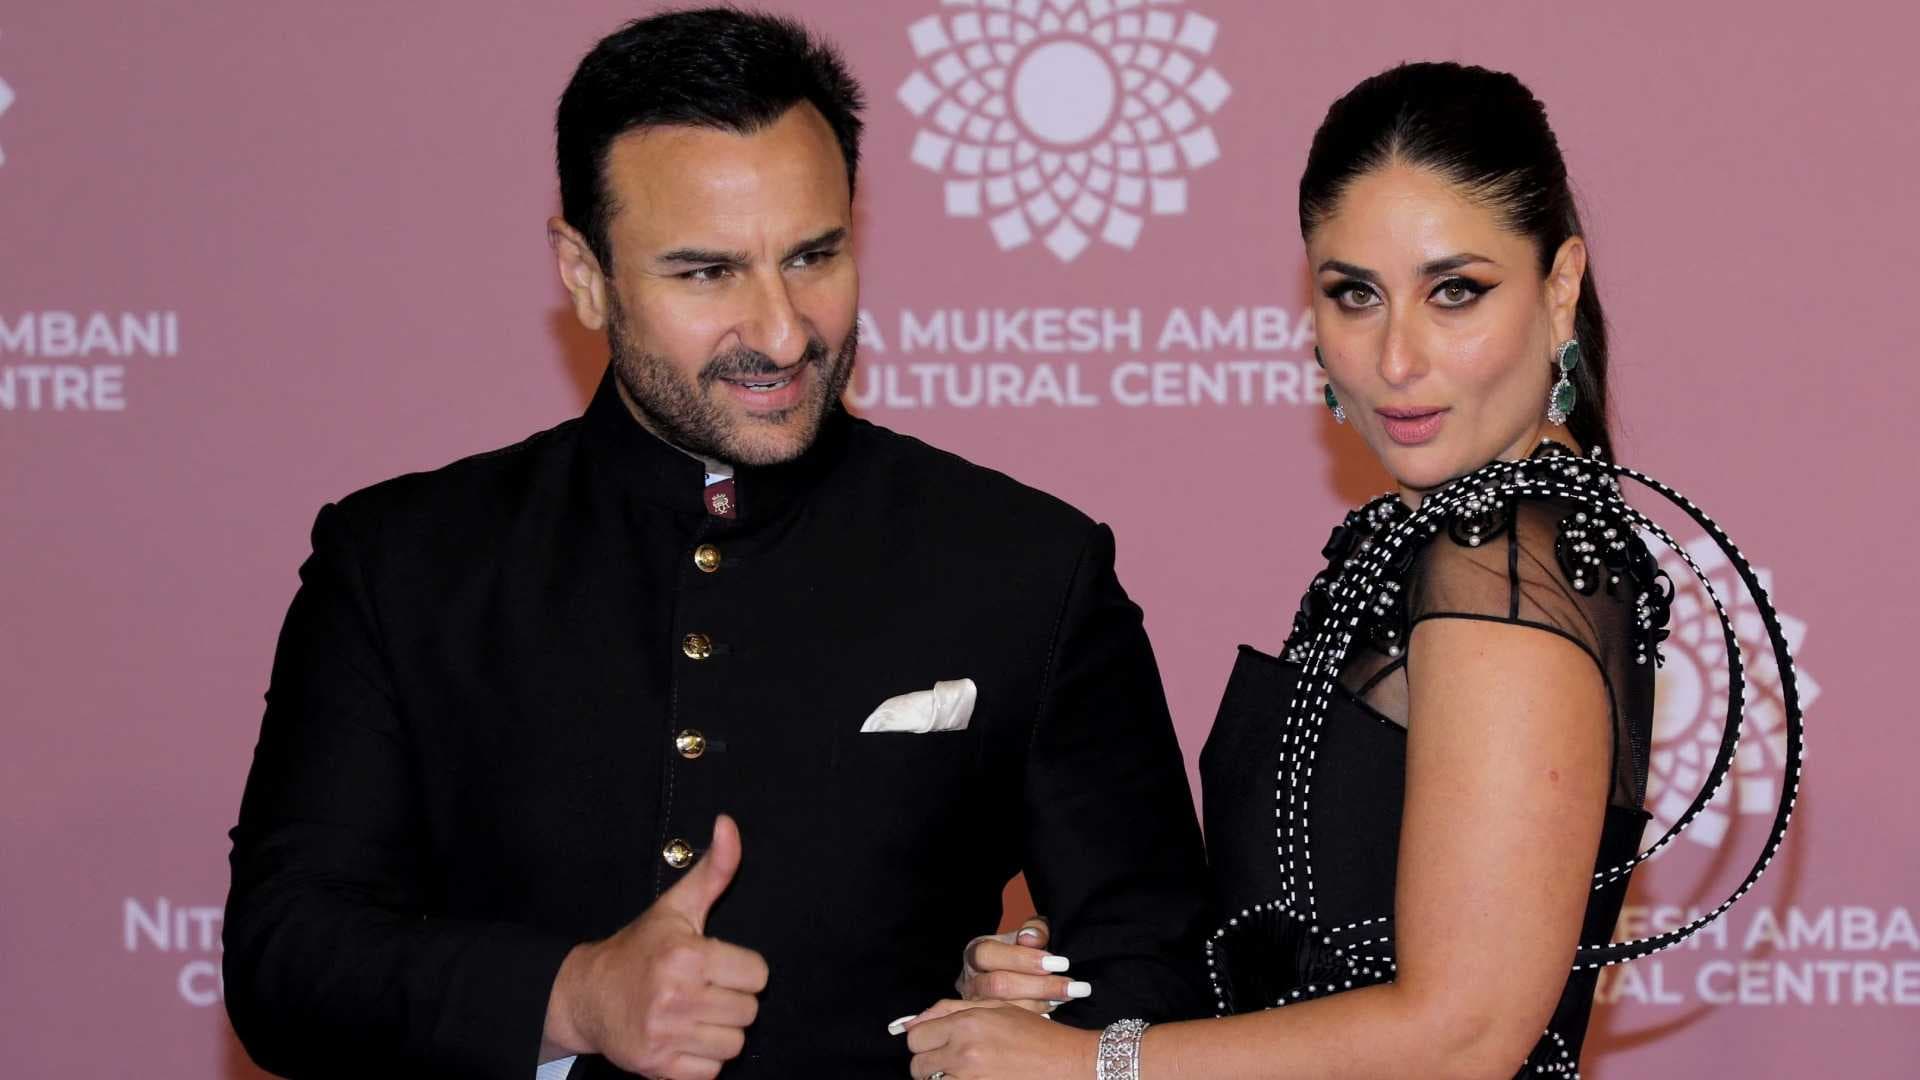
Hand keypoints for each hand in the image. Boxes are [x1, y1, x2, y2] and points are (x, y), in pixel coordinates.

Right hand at [542, 815, 767, 1079]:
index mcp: (686, 956)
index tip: (717, 965)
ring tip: (693, 1013)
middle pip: (748, 1010)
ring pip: (733, 1044)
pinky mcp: (657, 1067)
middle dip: (731, 1000)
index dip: (741, 969)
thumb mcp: (676, 906)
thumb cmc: (639, 949)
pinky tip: (682, 1037)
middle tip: (703, 989)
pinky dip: (701, 1060)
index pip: (758, 974)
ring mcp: (664, 1035)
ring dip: (718, 1031)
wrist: (586, 994)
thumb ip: (714, 869)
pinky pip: (711, 1072)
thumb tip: (730, 824)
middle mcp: (676, 996)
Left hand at [904, 999, 1097, 1078]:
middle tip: (949, 1061)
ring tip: (963, 1072)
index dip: (924, 1040)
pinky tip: (972, 1079)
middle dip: (929, 1063)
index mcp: (966, 1024)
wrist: (1065, 1062)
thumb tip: (910, 1023)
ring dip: (941, 1078)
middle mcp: (964, 1052)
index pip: (916, 1036)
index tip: (935, 1044)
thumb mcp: (995, 1007)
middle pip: (918, 1064)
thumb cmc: (1034, 1033)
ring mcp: (970, 1078)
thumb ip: (949, 1009)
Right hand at [956, 917, 1087, 1014]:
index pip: (989, 954)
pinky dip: (1035, 1020)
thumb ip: (1034, 930)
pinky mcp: (988, 1025)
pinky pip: (1009, 1027)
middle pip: (997, 985)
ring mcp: (975, 1006)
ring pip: (1003, 1009)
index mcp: (975, 952)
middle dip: (1039, 986)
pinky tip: (1055, 1014)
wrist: (1016, 972)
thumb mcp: (1030, 934)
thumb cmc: (1025, 951)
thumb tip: (1031, 939)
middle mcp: (970, 980)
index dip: (1023, 959)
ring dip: (1041, 1004)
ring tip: (1068, 997)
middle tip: (1073, 986)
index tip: (1060, 963)